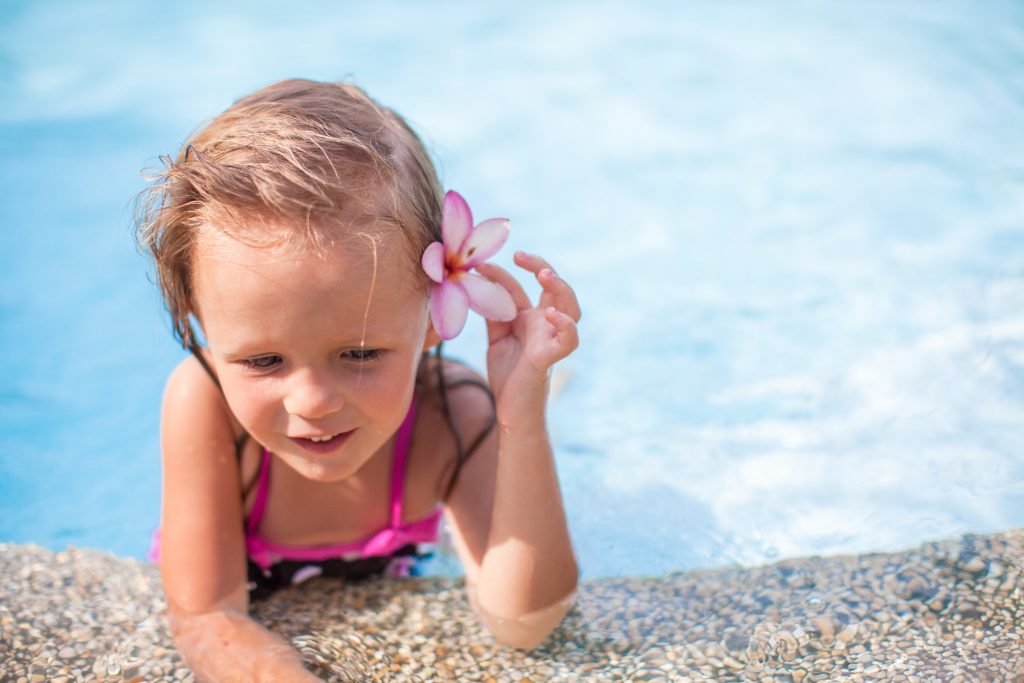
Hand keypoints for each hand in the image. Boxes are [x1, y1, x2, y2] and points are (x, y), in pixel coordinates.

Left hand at [475, 252, 580, 416]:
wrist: (510, 411)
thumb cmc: (508, 375)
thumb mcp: (496, 338)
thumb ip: (494, 314)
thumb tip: (480, 285)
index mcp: (530, 318)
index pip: (521, 287)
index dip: (503, 274)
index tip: (481, 264)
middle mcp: (544, 325)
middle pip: (554, 288)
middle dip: (541, 266)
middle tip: (520, 255)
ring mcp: (551, 339)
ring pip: (571, 308)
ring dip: (561, 289)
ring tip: (545, 275)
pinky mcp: (550, 358)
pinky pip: (569, 339)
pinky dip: (565, 325)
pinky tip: (551, 314)